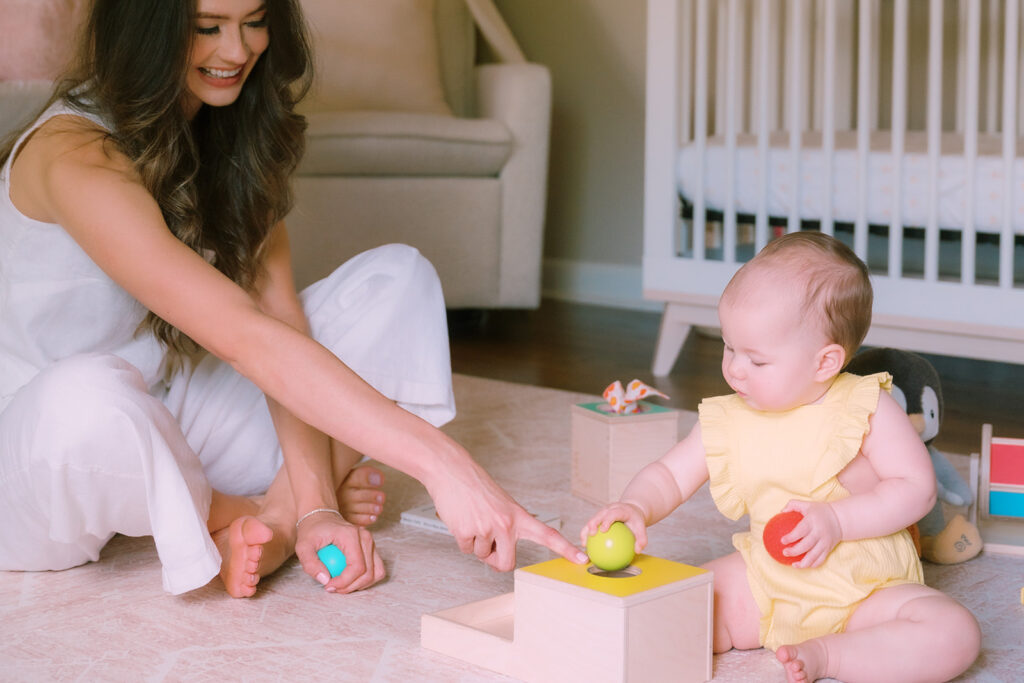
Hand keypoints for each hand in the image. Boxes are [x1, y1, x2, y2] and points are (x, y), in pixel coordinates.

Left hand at [294, 511, 385, 592]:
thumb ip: (310, 564)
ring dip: (360, 585)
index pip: (357, 566)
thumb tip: (325, 580)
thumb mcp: (303, 546)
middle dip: (351, 587)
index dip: (344, 582)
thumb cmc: (312, 530)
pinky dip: (365, 579)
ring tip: (341, 585)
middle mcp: (366, 538)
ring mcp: (371, 543)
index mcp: (351, 535)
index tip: (328, 587)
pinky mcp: (371, 548)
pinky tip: (349, 580)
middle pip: (369, 573)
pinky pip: (376, 569)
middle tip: (332, 588)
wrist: (322, 517)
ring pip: (377, 573)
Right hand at [428, 458, 587, 570]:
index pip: (548, 535)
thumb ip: (508, 529)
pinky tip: (461, 519)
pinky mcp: (466, 532)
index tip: (583, 560)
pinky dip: (462, 539)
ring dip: (476, 544)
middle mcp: (506, 524)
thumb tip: (498, 556)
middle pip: (507, 563)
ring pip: (482, 555)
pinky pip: (466, 549)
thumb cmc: (476, 488)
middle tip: (489, 547)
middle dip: (496, 561)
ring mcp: (486, 528)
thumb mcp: (502, 504)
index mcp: (518, 516)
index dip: (566, 549)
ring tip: (472, 519)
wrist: (452, 470)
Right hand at [580, 502, 648, 553]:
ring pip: (592, 519)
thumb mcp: (641, 529)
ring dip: (586, 529)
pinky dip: (587, 533)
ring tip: (584, 543)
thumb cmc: (635, 522)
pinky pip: (591, 524)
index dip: (607, 520)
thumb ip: (641, 539)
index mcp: (620, 509)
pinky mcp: (598, 516)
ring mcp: (602, 512)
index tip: (603, 530)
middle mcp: (609, 508)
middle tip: (591, 534)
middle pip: (599, 514)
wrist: (630, 511)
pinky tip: (585, 545)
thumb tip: (637, 551)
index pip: (613, 513)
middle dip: (593, 523)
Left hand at [779, 500, 841, 568]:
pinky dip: (812, 565)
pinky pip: (821, 560)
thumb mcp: (807, 504)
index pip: (801, 530)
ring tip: (793, 565)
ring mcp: (825, 542)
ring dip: (803, 563)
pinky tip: (802, 566)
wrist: (840, 519)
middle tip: (784, 552)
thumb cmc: (819, 511)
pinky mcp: (829, 549)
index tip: (782, 541)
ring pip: (814, 556)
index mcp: (813, 521)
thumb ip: (793, 505)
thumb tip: (780, 512)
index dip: (791, 537)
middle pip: (806, 545)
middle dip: (794, 551)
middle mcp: (819, 533)